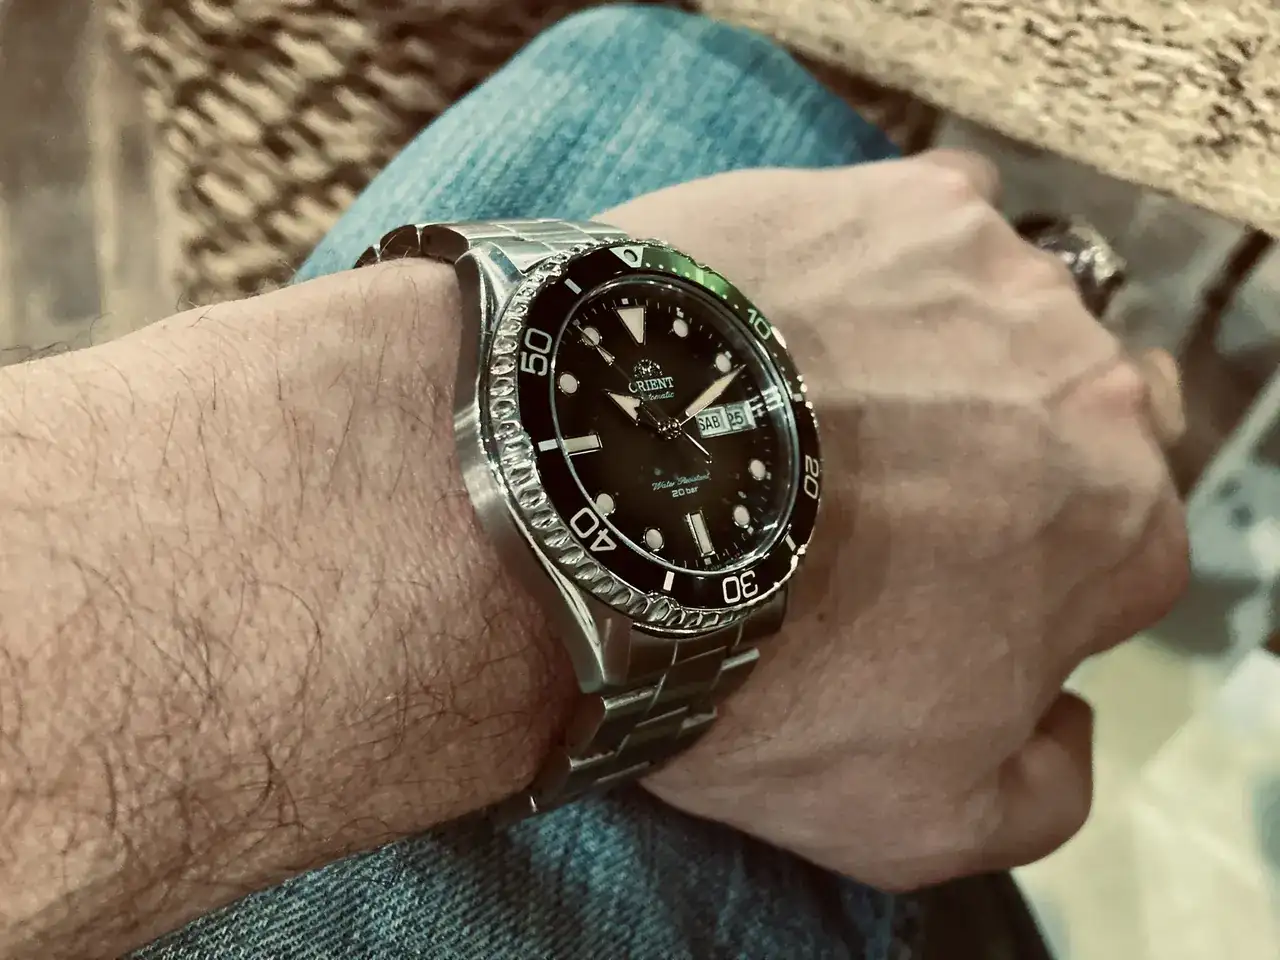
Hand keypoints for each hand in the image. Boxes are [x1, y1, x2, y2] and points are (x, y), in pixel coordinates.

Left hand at [599, 151, 1188, 890]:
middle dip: (993, 459)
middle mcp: (1090, 386)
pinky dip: (875, 269)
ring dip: (932, 360)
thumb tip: (1065, 719)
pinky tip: (796, 315)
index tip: (928, 580)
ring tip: (808, 405)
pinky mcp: (889, 201)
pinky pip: (916, 227)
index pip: (1111, 547)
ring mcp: (993, 276)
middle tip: (871, 491)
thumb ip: (1042, 790)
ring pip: (993, 320)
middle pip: (1062, 420)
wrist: (601, 517)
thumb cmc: (760, 677)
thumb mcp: (916, 824)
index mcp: (1120, 530)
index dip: (1019, 573)